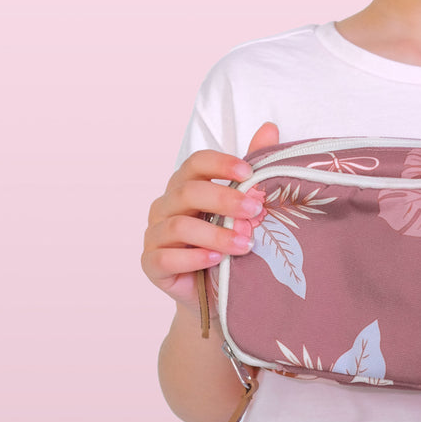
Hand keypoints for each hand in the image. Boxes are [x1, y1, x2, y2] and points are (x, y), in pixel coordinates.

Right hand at [141, 122, 279, 309]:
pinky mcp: (150, 264)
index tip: (250, 172)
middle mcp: (165, 206)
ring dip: (216, 234)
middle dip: (225, 199)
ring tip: (246, 244)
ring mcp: (154, 235)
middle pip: (188, 191)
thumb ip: (252, 172)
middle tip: (256, 211)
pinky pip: (165, 258)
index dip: (221, 163)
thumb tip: (270, 127)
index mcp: (186, 186)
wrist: (218, 294)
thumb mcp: (244, 209)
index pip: (196, 163)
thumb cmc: (230, 244)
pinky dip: (193, 258)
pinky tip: (216, 261)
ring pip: (179, 226)